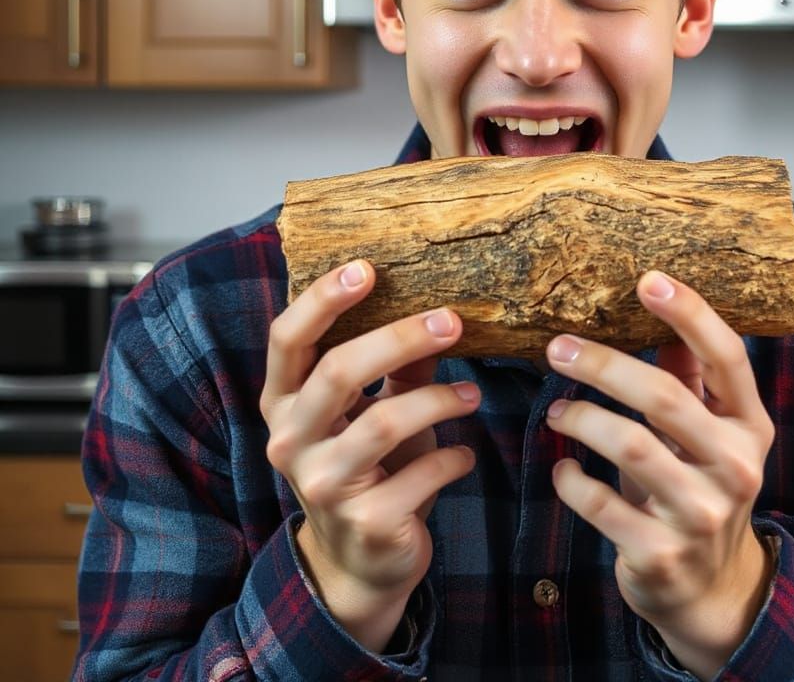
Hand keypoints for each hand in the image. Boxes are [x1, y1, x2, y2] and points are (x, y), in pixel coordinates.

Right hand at [259, 260, 479, 650]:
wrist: (361, 560)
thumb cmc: (369, 467)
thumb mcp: (375, 410)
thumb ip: (397, 366)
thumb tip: (437, 307)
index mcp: (284, 402)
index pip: (286, 339)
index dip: (322, 299)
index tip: (366, 267)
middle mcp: (290, 440)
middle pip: (338, 370)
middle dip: (401, 338)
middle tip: (452, 321)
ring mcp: (322, 484)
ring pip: (384, 422)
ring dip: (441, 400)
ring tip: (473, 392)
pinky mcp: (363, 520)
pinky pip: (422, 473)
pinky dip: (454, 459)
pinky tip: (465, 457)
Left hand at [543, 270, 774, 680]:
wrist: (711, 593)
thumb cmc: (700, 489)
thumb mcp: (709, 435)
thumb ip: (689, 378)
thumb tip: (659, 303)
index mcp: (750, 427)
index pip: (727, 359)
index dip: (691, 315)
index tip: (648, 279)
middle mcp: (735, 467)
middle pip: (663, 397)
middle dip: (602, 364)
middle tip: (558, 347)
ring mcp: (700, 514)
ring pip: (629, 446)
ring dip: (580, 418)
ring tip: (556, 410)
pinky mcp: (660, 553)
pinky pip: (599, 503)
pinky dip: (569, 480)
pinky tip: (561, 468)